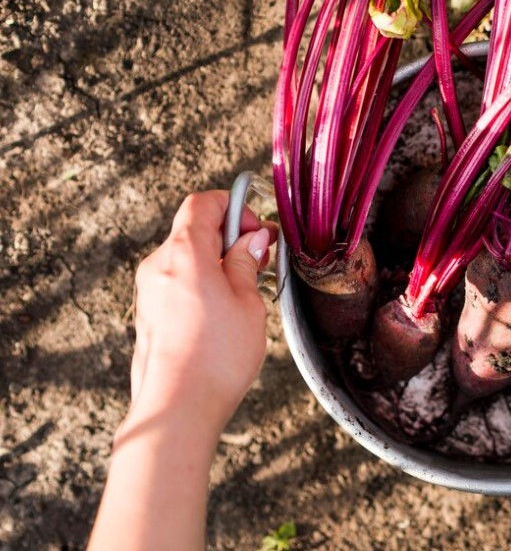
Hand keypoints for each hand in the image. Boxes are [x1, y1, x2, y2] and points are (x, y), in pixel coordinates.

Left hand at [128, 190, 276, 436]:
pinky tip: (224, 314)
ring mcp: (149, 291)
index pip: (202, 203)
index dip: (234, 207)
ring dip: (217, 264)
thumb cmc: (216, 357)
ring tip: (246, 292)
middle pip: (193, 230)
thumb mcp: (248, 302)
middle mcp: (159, 266)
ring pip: (186, 259)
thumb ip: (246, 264)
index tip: (258, 229)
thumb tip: (251, 242)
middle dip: (230, 238)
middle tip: (259, 261)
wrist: (178, 408)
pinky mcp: (149, 315)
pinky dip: (202, 285)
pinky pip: (178, 284)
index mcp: (184, 252)